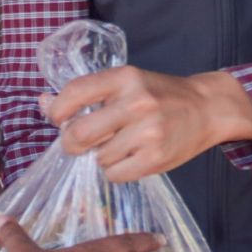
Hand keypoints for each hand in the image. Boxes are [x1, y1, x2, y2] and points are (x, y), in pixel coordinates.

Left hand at [44, 66, 251, 181]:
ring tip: (117, 146)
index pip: (75, 92)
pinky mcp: (156, 158)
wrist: (208, 108)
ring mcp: (148, 132)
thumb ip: (87, 93)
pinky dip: (115, 171)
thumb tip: (42, 103)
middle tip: (77, 144)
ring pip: (98, 158)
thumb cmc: (160, 94)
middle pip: (80, 133)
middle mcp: (136, 102)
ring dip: (100, 157)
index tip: (57, 119)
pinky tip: (128, 158)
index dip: (56, 110)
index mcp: (124, 77)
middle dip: (70, 143)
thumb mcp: (126, 83)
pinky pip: (115, 174)